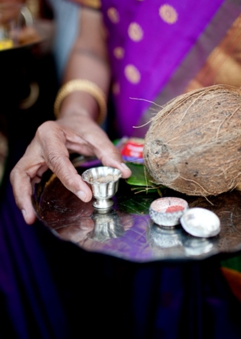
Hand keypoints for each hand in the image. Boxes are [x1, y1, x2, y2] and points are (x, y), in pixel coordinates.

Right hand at [10, 116, 131, 224]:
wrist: (72, 120)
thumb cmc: (82, 127)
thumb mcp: (97, 135)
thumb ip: (109, 153)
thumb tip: (123, 173)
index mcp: (50, 134)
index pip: (57, 160)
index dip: (70, 179)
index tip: (85, 195)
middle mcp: (36, 145)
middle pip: (23, 171)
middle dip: (24, 195)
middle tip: (31, 217)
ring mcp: (31, 155)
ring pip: (19, 178)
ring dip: (22, 199)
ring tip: (30, 218)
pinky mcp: (33, 165)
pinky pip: (25, 181)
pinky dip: (28, 196)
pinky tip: (34, 210)